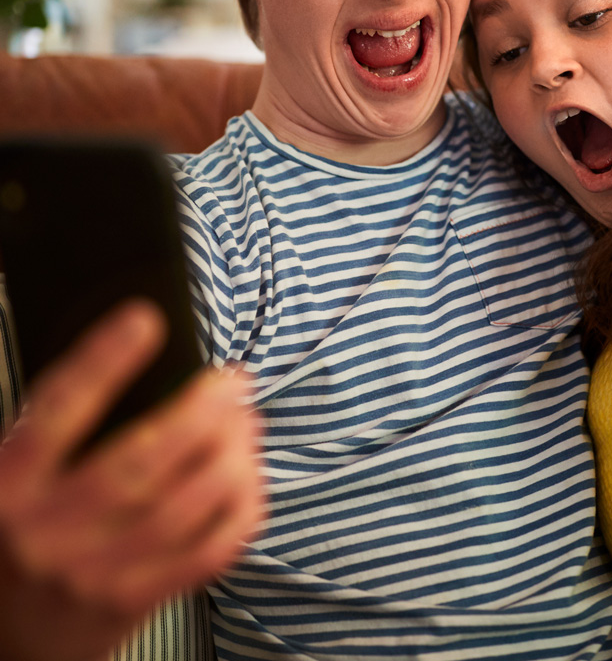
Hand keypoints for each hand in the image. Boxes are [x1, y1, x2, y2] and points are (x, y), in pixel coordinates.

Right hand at [0, 301, 264, 660]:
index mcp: (9, 484)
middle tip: (234, 381)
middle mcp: (45, 531)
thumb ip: (59, 429)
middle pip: (138, 462)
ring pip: (182, 505)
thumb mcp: (16, 476)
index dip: (102, 362)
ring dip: (231, 455)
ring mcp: (91, 573)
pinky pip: (205, 551)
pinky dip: (240, 509)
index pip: (56, 413)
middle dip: (200, 412)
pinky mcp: (133, 601)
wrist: (9, 637)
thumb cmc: (22, 534)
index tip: (145, 319)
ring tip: (248, 425)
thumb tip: (144, 362)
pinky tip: (252, 478)